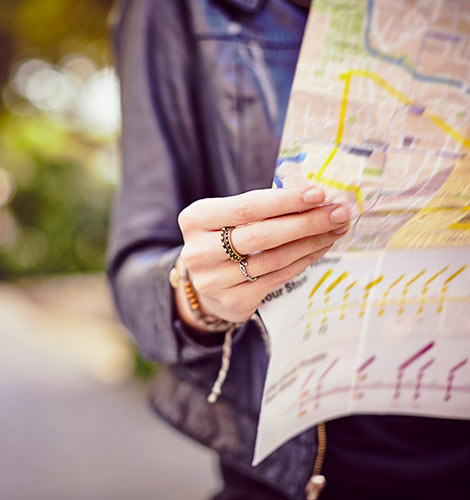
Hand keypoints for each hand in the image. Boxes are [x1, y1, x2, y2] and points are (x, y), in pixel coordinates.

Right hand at [176, 186, 349, 328]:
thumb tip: (314, 199)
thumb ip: (262, 208)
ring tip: (334, 230)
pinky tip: (319, 248)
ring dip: (310, 243)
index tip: (319, 194)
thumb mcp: (230, 217)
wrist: (207, 280)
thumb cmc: (225, 238)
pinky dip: (302, 261)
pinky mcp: (233, 300)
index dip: (286, 201)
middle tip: (338, 214)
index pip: (247, 207)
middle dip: (306, 223)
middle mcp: (199, 251)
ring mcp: (214, 280)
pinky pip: (277, 277)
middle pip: (262, 234)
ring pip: (273, 258)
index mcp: (196, 219)